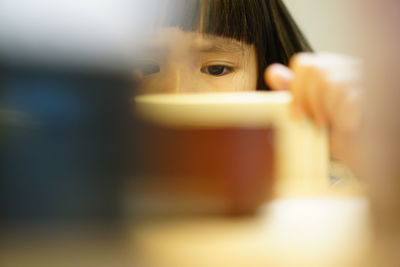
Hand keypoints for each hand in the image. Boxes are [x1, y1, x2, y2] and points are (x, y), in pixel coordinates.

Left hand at [265, 52, 363, 170]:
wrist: (364, 153)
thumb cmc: (337, 131)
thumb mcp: (310, 111)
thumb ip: (294, 91)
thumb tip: (273, 72)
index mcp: (330, 68)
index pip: (304, 63)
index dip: (295, 88)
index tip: (296, 114)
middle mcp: (347, 67)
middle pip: (316, 69)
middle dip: (308, 99)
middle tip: (314, 121)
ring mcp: (363, 77)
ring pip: (330, 80)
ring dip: (325, 108)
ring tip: (330, 123)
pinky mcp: (374, 92)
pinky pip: (350, 96)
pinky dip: (342, 116)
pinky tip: (346, 126)